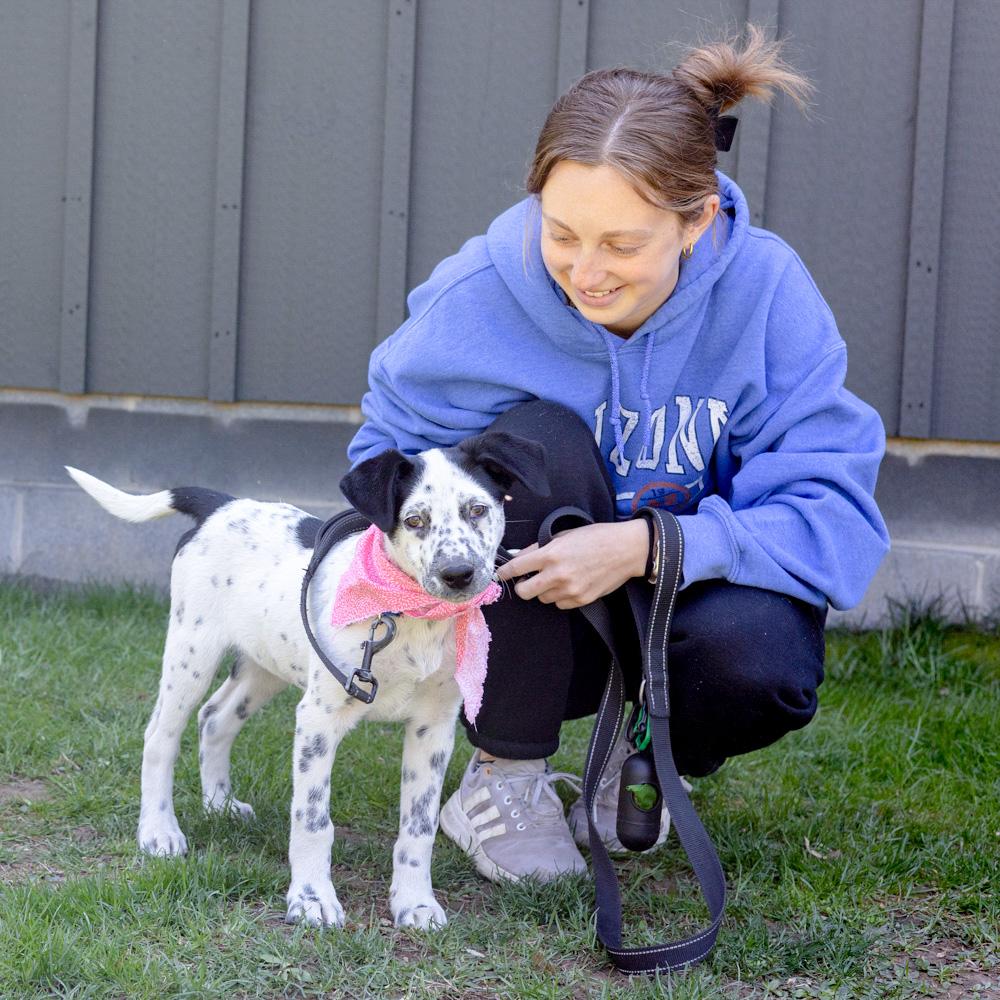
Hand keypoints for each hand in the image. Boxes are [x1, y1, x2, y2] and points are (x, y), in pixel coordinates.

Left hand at [496, 520, 648, 609]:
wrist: (626, 550)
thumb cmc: (596, 537)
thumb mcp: (564, 534)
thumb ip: (540, 547)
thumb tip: (520, 557)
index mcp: (551, 554)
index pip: (517, 567)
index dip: (505, 572)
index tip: (501, 575)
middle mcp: (557, 574)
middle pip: (524, 592)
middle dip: (522, 586)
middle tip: (528, 580)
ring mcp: (570, 590)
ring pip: (543, 599)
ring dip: (544, 590)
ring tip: (557, 578)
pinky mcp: (581, 600)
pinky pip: (560, 604)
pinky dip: (560, 597)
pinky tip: (570, 584)